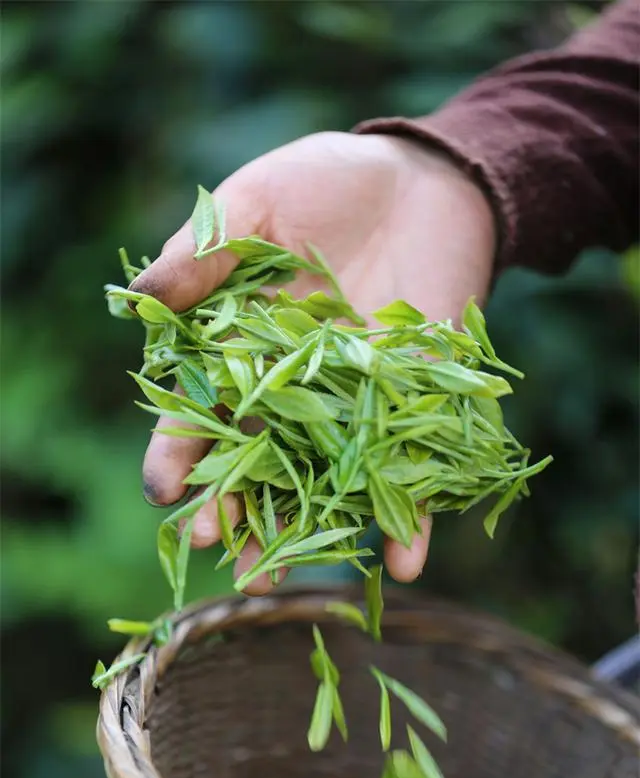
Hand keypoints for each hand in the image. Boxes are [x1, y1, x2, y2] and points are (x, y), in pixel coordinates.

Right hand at [132, 131, 496, 593]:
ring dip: (302, 534)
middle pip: (256, 465)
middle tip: (221, 551)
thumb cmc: (326, 183)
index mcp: (238, 351)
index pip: (200, 412)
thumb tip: (136, 301)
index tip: (164, 490)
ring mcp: (352, 408)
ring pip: (321, 484)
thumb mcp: (255, 204)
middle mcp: (290, 393)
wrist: (423, 182)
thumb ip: (202, 255)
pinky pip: (413, 473)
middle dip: (235, 510)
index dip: (179, 451)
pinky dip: (411, 519)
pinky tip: (403, 563)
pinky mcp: (414, 411)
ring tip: (276, 580)